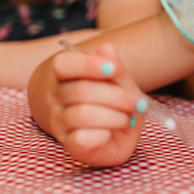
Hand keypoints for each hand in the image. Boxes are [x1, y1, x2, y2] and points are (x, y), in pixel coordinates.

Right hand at [43, 43, 143, 166]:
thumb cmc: (106, 98)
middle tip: (139, 102)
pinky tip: (112, 132)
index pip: (63, 64)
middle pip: (82, 90)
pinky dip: (103, 134)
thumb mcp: (115, 79)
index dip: (88, 65)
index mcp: (63, 75)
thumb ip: (112, 65)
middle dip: (118, 96)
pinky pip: (81, 139)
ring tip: (129, 119)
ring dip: (116, 116)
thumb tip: (107, 47)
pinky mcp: (69, 146)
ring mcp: (59, 122)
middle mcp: (55, 98)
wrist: (99, 129)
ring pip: (84, 114)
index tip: (113, 69)